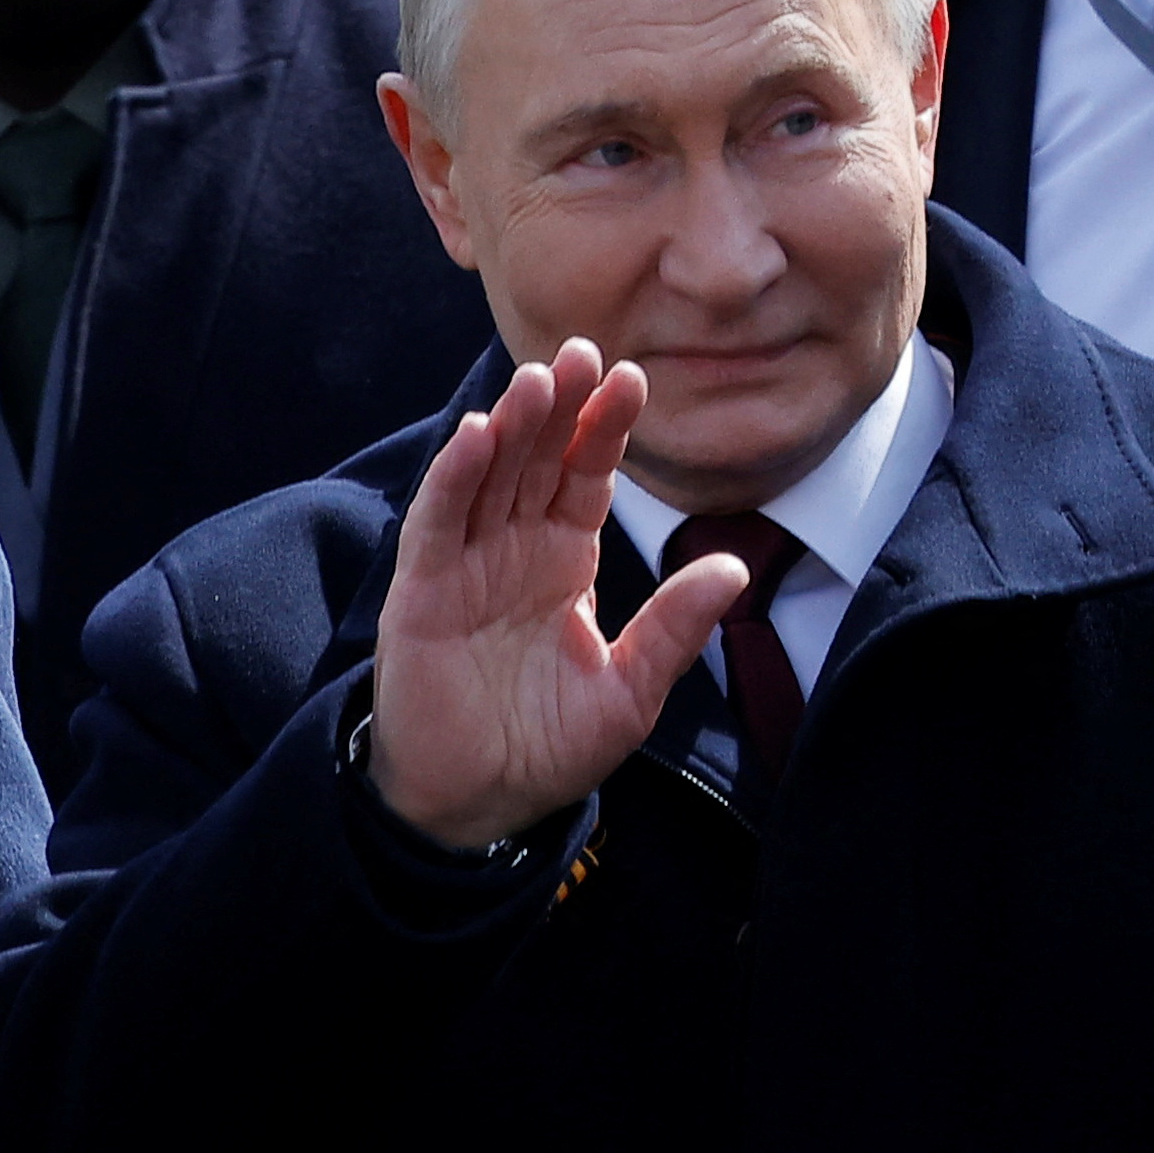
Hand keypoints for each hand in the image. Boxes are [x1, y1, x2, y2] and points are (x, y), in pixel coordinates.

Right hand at [368, 339, 749, 849]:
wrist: (475, 803)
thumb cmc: (547, 746)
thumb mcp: (629, 691)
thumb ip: (673, 628)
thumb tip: (732, 567)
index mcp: (564, 558)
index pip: (586, 475)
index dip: (606, 427)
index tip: (634, 378)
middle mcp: (513, 546)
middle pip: (537, 458)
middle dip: (560, 405)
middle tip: (583, 350)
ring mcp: (465, 561)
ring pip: (488, 475)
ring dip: (510, 425)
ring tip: (537, 379)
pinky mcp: (421, 588)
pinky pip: (438, 520)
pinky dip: (454, 476)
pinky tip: (476, 435)